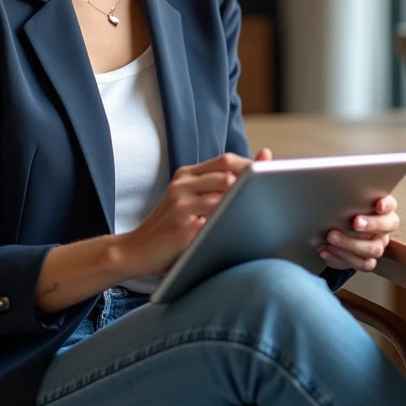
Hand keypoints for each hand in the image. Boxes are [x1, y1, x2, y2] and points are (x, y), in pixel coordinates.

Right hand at [120, 148, 271, 277]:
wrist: (133, 251)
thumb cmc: (170, 228)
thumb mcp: (189, 200)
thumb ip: (219, 184)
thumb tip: (264, 155)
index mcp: (185, 175)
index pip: (226, 160)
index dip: (251, 167)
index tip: (271, 178)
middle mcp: (182, 185)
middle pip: (228, 173)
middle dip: (253, 182)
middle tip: (272, 194)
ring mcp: (181, 206)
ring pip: (225, 194)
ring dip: (246, 201)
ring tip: (262, 210)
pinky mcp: (183, 228)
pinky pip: (216, 221)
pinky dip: (233, 221)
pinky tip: (244, 229)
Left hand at [318, 195, 399, 272]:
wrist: (336, 233)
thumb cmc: (343, 213)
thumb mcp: (344, 203)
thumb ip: (347, 198)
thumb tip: (334, 190)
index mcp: (382, 210)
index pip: (390, 204)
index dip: (387, 205)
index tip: (378, 205)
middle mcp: (383, 228)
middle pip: (387, 227)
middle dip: (371, 224)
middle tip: (355, 222)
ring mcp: (377, 245)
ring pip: (374, 249)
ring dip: (350, 243)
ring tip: (331, 237)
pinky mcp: (367, 261)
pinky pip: (362, 264)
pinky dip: (341, 258)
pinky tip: (326, 250)